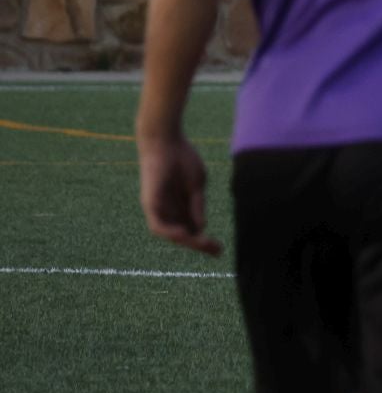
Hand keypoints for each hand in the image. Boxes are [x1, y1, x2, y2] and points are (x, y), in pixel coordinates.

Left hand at [138, 132, 222, 256]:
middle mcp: (169, 210)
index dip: (205, 240)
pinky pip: (158, 224)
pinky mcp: (150, 203)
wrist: (166, 141)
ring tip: (205, 245)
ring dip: (187, 241)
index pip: (192, 229)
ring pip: (171, 233)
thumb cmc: (183, 158)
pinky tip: (184, 235)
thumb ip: (197, 206)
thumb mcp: (196, 185)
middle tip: (218, 251)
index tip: (220, 249)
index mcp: (181, 205)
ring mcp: (159, 208)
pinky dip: (170, 231)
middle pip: (184, 234)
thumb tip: (200, 228)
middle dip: (200, 244)